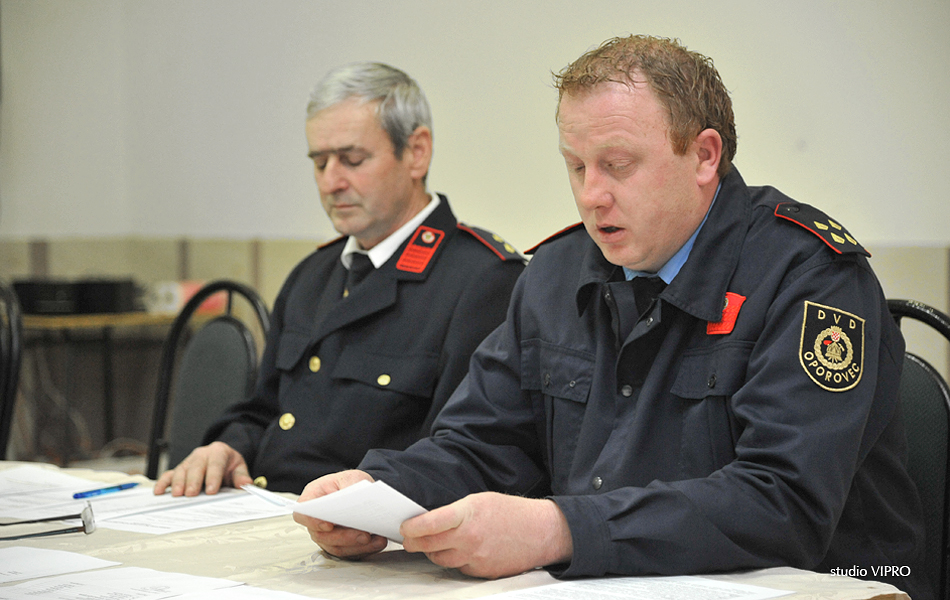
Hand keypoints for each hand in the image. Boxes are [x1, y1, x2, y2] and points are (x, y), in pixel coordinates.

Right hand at [152, 441, 251, 495]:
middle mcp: (202, 454)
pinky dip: (163, 482)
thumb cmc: (229, 465)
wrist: (221, 457)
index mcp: (218, 452)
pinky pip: (169, 474)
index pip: (215, 463)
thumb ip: (242, 476)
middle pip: (196, 466)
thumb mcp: (239, 467)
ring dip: (178, 483)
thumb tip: (245, 485)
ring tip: (177, 495)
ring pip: (181, 470)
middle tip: (191, 494)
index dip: (213, 477)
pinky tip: (159, 491)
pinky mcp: (180, 469)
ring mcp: (189, 461)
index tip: (211, 490)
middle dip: (193, 480)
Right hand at [293, 470, 387, 558]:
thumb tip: (353, 498)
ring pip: (336, 547)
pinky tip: (378, 542)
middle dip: (344, 537)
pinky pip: (349, 552)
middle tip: (363, 534)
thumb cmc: (351, 484)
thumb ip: (350, 485)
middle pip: (321, 535)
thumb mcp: (352, 477)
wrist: (362, 493)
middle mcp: (316, 520)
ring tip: (374, 539)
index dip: (312, 521)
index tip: (328, 525)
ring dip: (356, 546)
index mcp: (313, 498)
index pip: (302, 514)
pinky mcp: (341, 545)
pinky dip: (365, 549)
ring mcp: (327, 535)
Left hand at [399, 492, 572, 578]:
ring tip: (434, 543)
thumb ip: (455, 512)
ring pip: (440, 559)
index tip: (404, 527)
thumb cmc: (512, 512)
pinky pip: (458, 567)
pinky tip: (459, 550)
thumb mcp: (480, 500)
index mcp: (468, 514)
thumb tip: (431, 521)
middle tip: (409, 538)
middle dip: (414, 542)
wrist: (541, 532)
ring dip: (432, 552)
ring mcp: (475, 557)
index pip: (431, 523)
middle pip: (429, 545)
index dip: (412, 527)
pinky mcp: (481, 572)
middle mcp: (470, 538)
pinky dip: (454, 560)